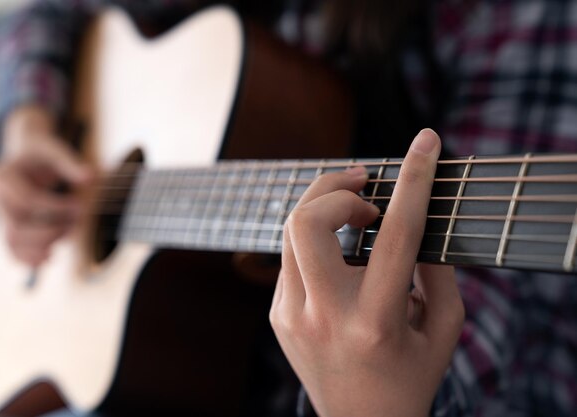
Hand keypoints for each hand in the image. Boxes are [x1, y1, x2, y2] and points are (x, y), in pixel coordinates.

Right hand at [0, 105, 92, 265]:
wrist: (26, 156)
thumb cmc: (42, 153)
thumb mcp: (56, 150)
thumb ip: (71, 164)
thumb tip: (90, 178)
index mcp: (2, 174)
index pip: (27, 200)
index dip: (55, 208)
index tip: (80, 206)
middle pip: (16, 226)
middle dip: (50, 229)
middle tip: (77, 222)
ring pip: (12, 241)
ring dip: (43, 245)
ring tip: (69, 235)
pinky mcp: (4, 226)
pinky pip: (11, 249)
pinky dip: (29, 258)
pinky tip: (50, 258)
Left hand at [270, 129, 464, 416]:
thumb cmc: (409, 378)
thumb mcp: (444, 331)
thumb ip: (440, 273)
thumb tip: (415, 221)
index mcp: (376, 321)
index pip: (397, 234)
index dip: (415, 180)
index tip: (426, 141)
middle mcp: (325, 316)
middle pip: (307, 222)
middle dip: (335, 188)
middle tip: (366, 190)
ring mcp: (291, 316)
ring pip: (289, 231)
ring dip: (323, 206)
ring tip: (358, 213)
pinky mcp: (277, 315)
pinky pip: (290, 256)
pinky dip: (317, 240)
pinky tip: (340, 253)